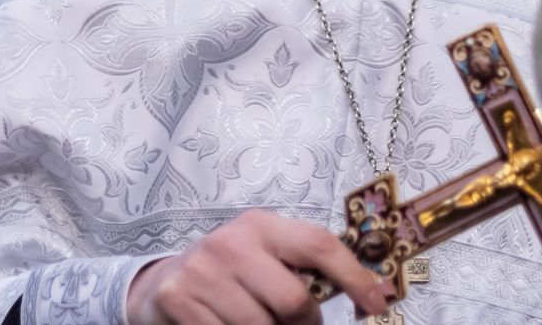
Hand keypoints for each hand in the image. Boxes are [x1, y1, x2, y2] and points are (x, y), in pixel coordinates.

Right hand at [126, 210, 387, 324]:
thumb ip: (302, 267)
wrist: (163, 284)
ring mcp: (203, 273)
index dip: (354, 276)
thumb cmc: (230, 271)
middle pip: (294, 300)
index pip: (319, 244)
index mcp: (262, 225)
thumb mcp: (264, 255)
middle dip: (306, 324)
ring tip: (262, 323)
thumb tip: (370, 291)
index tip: (378, 303)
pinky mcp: (180, 301)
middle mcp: (232, 243)